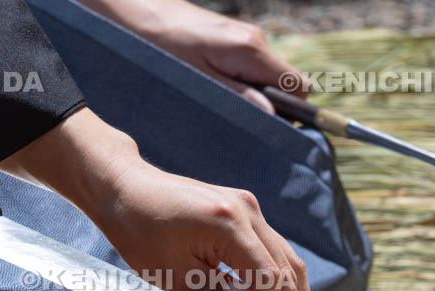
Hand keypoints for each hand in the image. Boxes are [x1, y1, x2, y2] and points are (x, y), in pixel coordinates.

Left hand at [77, 0, 307, 112]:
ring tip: (223, 113)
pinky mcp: (229, 40)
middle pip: (286, 84)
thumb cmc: (160, 45)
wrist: (135, 12)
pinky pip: (249, 69)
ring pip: (266, 78)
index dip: (295, 113)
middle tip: (244, 129)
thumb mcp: (198, 80)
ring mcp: (243, 39)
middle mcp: (254, 41)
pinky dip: (241, 86)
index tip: (273, 134)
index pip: (299, 87)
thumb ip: (237, 97)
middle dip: (274, 109)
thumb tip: (272, 117)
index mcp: (251, 51)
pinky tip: (215, 96)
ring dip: (253, 98)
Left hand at [97, 159, 311, 290]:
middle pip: (289, 271)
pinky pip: (273, 252)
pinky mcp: (245, 213)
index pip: (268, 278)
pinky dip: (280, 284)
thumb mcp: (173, 275)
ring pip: (289, 261)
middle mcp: (248, 212)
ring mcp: (250, 209)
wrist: (126, 188)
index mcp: (229, 225)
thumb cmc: (139, 231)